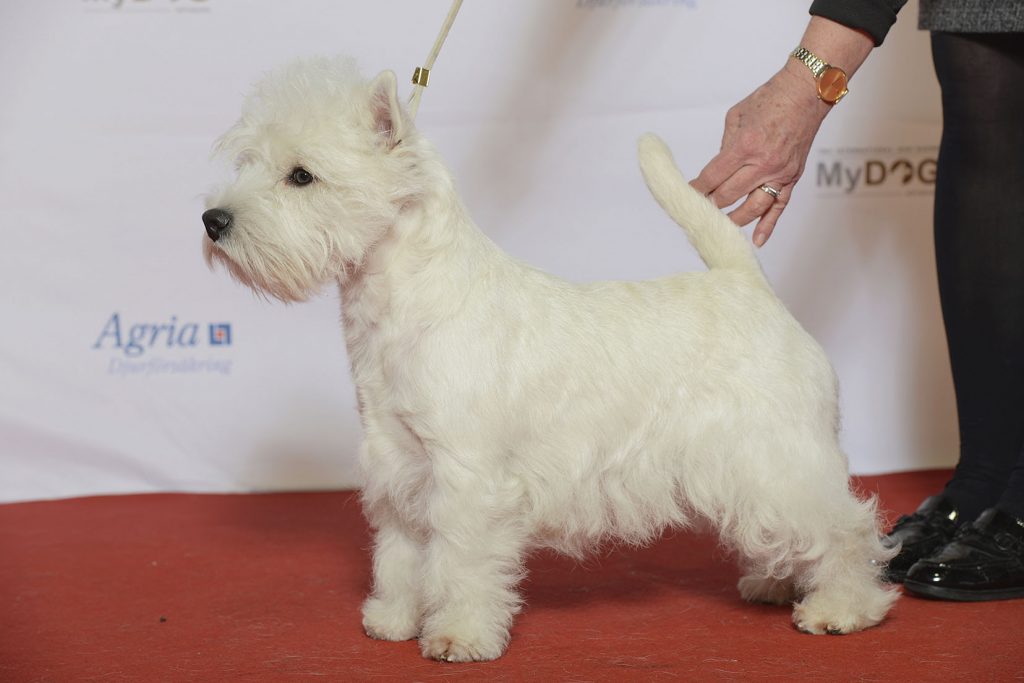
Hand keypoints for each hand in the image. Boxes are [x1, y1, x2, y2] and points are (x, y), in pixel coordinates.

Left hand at [691, 63, 828, 246]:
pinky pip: (779, 207)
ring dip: (733, 219)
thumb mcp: (736, 117)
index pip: (713, 177)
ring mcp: (780, 173)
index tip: (687, 194)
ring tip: (720, 224)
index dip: (697, 189)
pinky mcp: (792, 177)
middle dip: (710, 204)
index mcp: (745, 146)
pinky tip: (757, 241)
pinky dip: (768, 226)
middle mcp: (763, 163)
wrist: (807, 93)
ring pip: (752, 208)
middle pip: (728, 196)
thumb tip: (716, 172)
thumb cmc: (769, 100)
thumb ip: (725, 147)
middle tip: (699, 208)